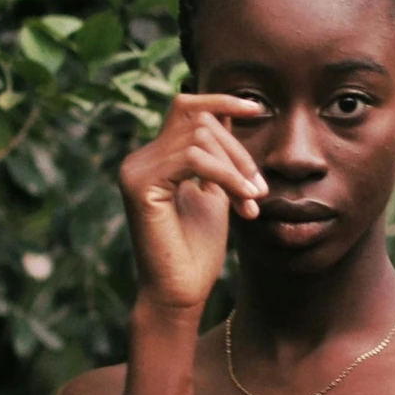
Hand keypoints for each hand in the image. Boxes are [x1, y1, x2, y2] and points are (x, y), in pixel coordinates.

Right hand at [117, 93, 266, 313]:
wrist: (181, 293)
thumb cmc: (198, 251)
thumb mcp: (216, 192)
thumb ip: (219, 157)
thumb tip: (230, 114)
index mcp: (155, 159)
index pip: (185, 107)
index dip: (220, 100)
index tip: (257, 109)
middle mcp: (139, 159)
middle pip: (197, 120)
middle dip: (238, 151)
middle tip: (260, 190)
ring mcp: (135, 170)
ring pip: (198, 137)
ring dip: (236, 168)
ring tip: (252, 201)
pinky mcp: (139, 185)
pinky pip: (191, 159)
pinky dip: (226, 176)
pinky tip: (243, 201)